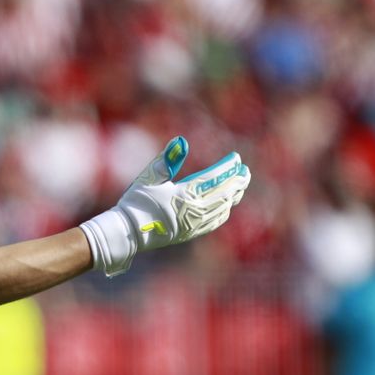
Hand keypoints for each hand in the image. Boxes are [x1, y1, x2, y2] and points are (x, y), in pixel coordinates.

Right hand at [81, 137, 250, 276]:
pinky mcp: (191, 233)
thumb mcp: (148, 177)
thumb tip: (181, 141)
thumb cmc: (136, 202)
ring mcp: (195, 224)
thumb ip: (166, 160)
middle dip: (237, 181)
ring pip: (222, 207)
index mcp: (185, 194)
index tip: (236, 158)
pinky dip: (224, 211)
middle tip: (245, 171)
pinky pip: (215, 221)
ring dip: (234, 195)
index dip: (227, 167)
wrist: (129, 232)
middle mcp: (194, 210)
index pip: (214, 177)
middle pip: (224, 193)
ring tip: (240, 185)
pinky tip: (226, 206)